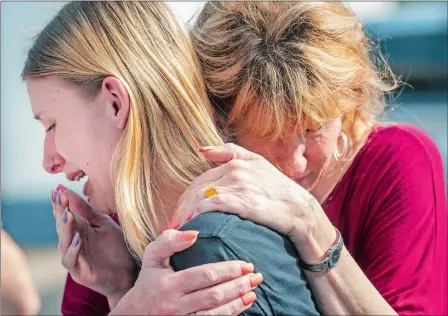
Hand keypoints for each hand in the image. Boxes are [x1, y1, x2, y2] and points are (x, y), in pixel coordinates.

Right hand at [51, 186, 134, 301]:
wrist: (129, 270)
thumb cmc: (116, 247)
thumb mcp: (103, 224)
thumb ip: (87, 210)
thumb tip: (67, 191)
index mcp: (78, 230)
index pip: (64, 215)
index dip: (60, 204)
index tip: (56, 191)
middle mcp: (72, 243)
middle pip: (62, 227)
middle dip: (60, 213)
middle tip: (60, 200)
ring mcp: (75, 258)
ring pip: (63, 243)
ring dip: (65, 230)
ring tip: (68, 216)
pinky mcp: (79, 272)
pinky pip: (71, 260)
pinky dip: (73, 250)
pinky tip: (78, 239)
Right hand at [111, 229, 259, 314]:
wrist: (134, 315)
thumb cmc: (147, 281)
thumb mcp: (152, 257)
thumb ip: (169, 241)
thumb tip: (194, 233)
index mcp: (169, 284)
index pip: (204, 275)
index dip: (228, 270)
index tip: (245, 264)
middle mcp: (175, 305)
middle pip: (214, 296)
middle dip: (238, 285)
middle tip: (256, 276)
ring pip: (215, 314)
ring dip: (238, 303)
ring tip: (253, 291)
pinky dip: (229, 315)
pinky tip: (242, 305)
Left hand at [174, 143, 336, 262]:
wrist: (301, 211)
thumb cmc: (280, 191)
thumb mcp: (259, 164)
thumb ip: (231, 153)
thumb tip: (202, 150)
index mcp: (236, 163)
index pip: (200, 180)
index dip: (187, 197)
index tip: (180, 213)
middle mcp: (235, 171)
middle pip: (197, 189)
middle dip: (182, 207)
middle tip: (174, 224)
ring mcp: (239, 185)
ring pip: (201, 197)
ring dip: (186, 213)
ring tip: (179, 228)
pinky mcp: (244, 201)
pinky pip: (212, 205)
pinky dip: (198, 214)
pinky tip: (193, 225)